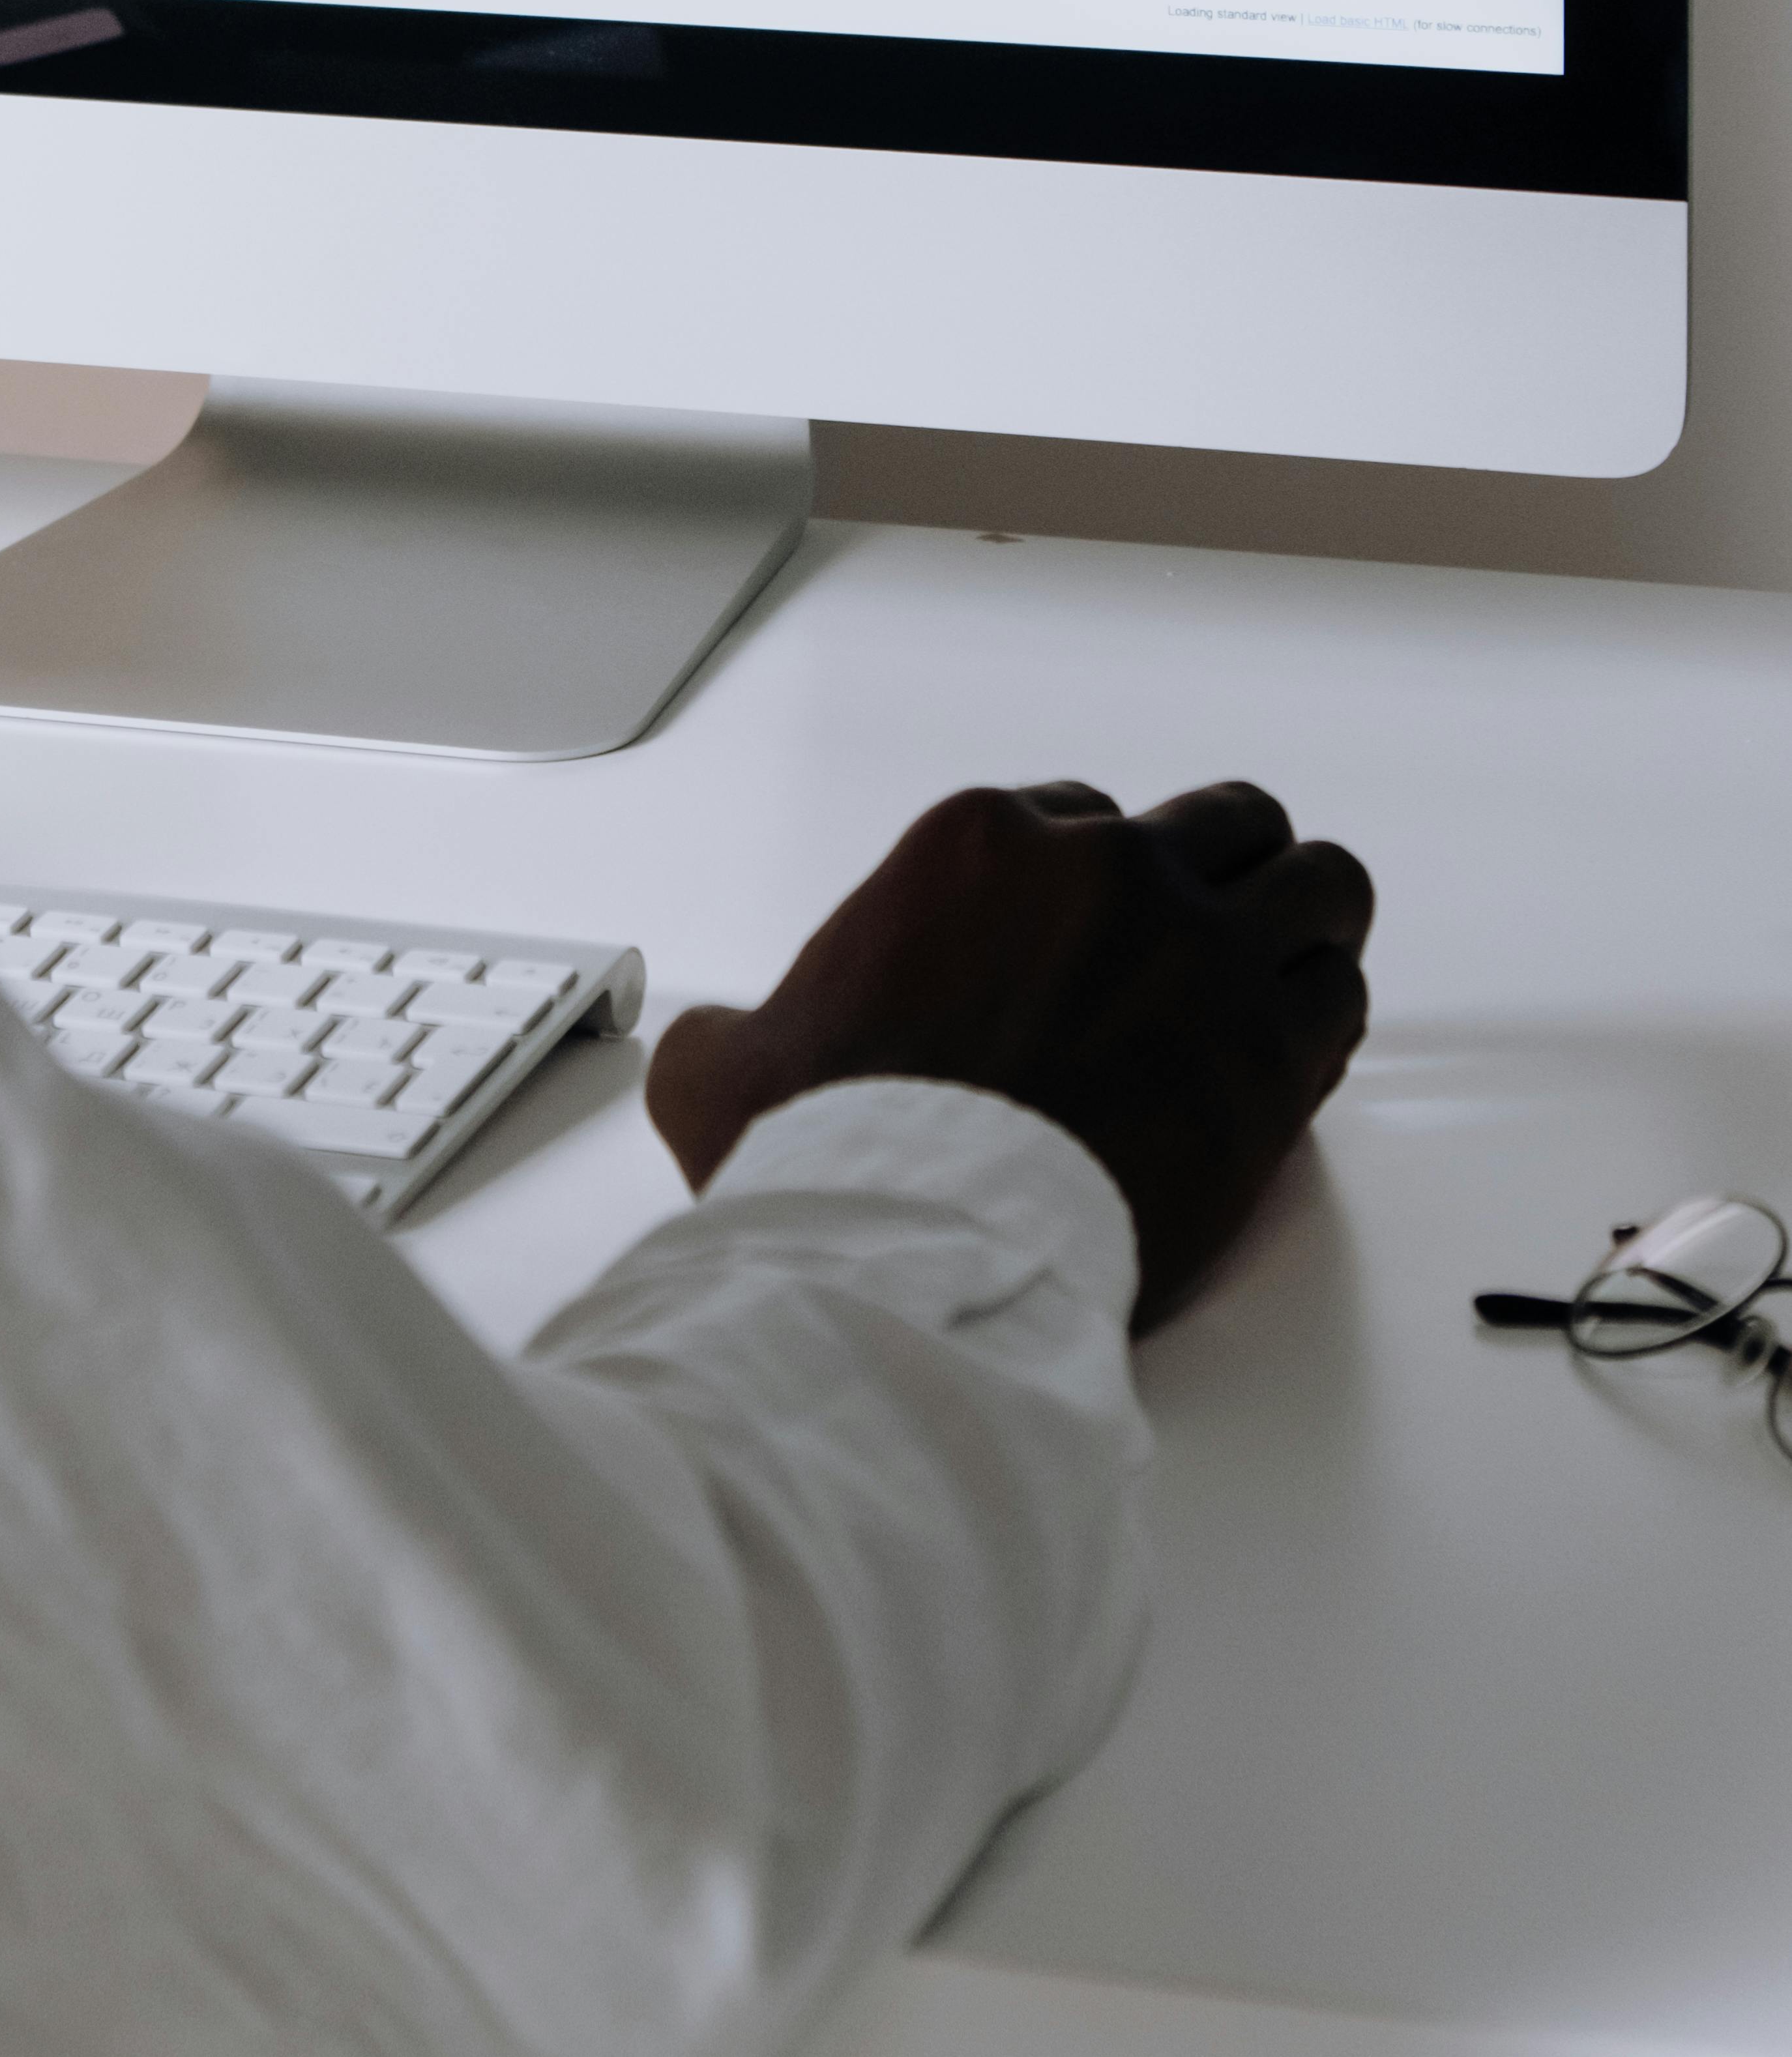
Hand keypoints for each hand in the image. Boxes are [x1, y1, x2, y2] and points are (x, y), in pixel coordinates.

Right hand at [645, 779, 1372, 1330]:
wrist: (920, 1241)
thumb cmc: (838, 1151)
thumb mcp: (729, 1066)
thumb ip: (735, 1031)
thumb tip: (715, 1048)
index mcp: (981, 845)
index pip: (1081, 814)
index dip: (1094, 883)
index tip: (1093, 939)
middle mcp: (1106, 871)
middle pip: (1225, 821)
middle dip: (1226, 872)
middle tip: (1215, 936)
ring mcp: (1201, 951)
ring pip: (1319, 882)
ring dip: (1305, 926)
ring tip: (1286, 979)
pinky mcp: (1268, 1047)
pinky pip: (1341, 995)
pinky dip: (1324, 1023)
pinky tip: (1292, 1061)